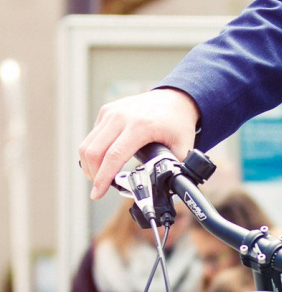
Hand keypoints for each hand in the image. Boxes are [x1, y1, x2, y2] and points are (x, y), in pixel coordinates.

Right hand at [79, 87, 199, 199]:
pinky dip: (93, 150)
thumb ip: (174, 166)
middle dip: (93, 174)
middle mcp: (123, 117)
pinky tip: (103, 158)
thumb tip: (168, 185)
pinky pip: (92, 135)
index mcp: (141, 126)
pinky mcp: (107, 110)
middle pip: (94, 152)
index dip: (103, 178)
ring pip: (88, 144)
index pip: (114, 156)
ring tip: (99, 176)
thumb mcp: (183, 145)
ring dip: (89, 164)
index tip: (97, 193)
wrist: (176, 98)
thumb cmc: (178, 122)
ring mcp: (112, 112)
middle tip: (99, 187)